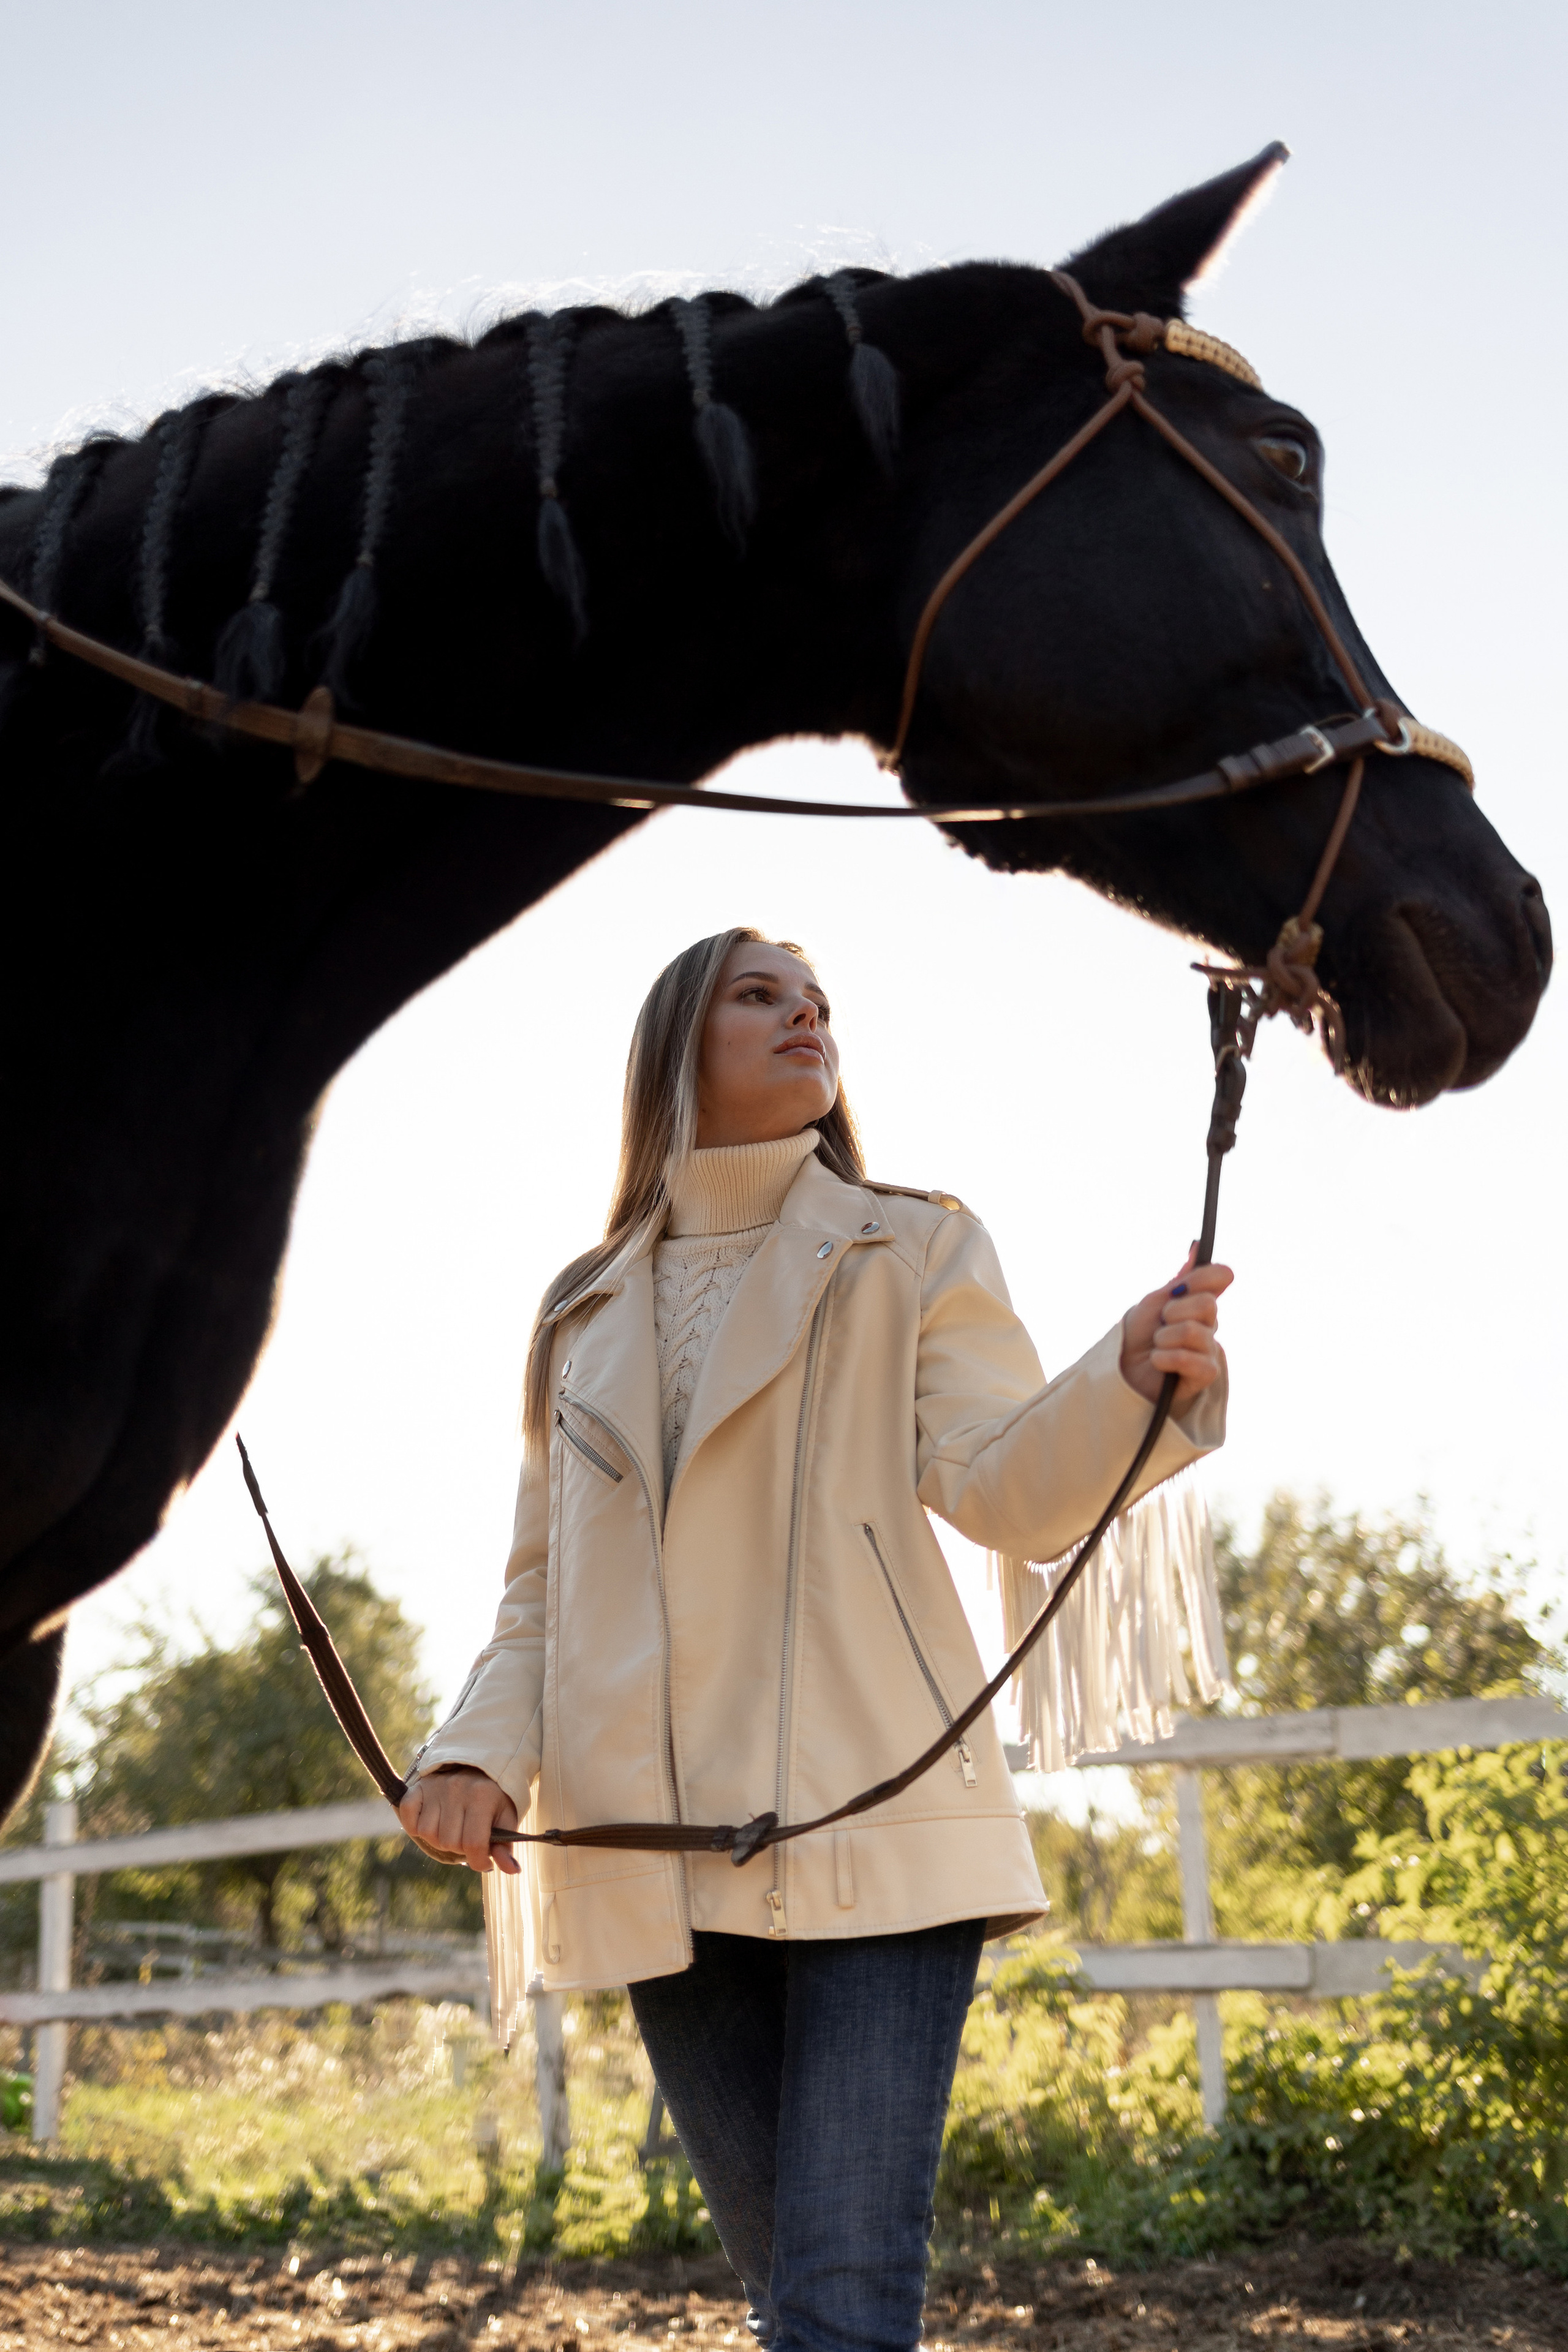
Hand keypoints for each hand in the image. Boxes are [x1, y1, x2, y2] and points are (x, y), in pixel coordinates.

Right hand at [398, 1766, 520, 1874]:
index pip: (474, 1844)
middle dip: (459, 1848)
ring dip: (439, 1838)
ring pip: (428, 1834)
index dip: (478, 1861)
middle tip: (467, 1836)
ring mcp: (436, 1787)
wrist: (477, 1769)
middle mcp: (458, 1789)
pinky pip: (409, 1817)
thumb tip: (512, 1870)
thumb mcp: (505, 1820)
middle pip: (449, 1842)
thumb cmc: (493, 1801)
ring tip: (452, 1828)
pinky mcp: (419, 1788)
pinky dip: (416, 1826)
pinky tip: (432, 1821)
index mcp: (483, 1796)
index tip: (484, 1861)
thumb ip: (505, 1846)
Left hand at [1119, 1246, 1231, 1412]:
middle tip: (1161, 1323)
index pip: (1221, 1276)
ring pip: (1193, 1331)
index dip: (1202, 1278)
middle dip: (1174, 1311)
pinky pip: (1189, 1359)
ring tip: (1156, 1346)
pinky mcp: (1205, 1374)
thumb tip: (1196, 1247)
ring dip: (1163, 1338)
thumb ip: (1181, 1280)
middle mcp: (1209, 1323)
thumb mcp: (1155, 1301)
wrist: (1121, 1369)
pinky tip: (1158, 1362)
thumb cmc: (1137, 1334)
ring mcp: (1209, 1348)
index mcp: (1200, 1301)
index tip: (1180, 1288)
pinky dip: (1165, 1358)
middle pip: (1208, 1303)